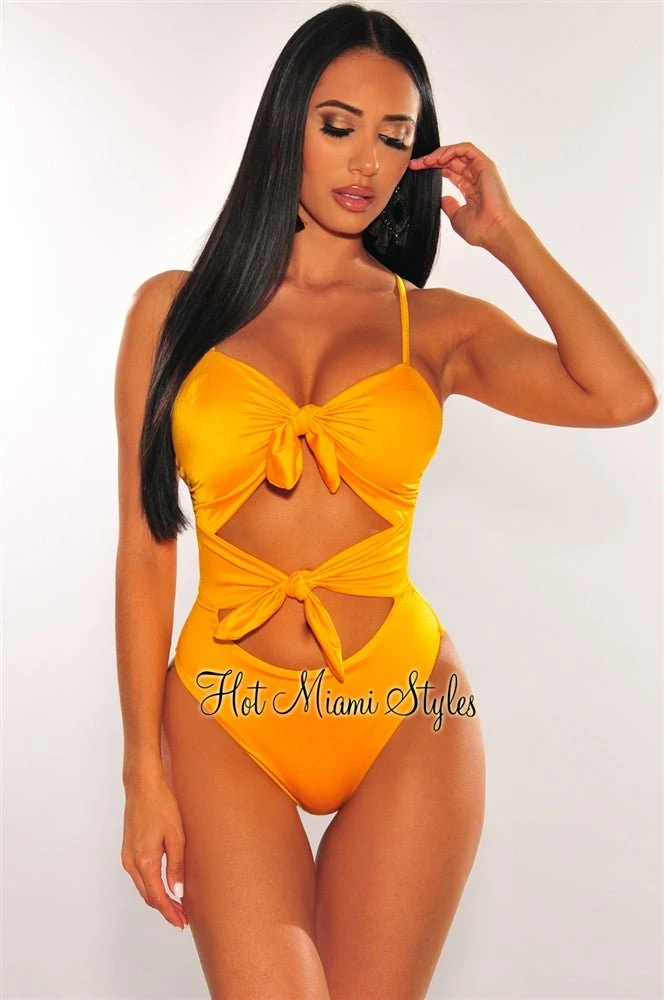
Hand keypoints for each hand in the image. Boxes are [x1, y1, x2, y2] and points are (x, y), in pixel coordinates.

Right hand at [121, 773, 187, 929]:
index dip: (170, 913)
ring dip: (158, 898)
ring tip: (176, 905)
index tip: (181, 922)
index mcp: (144, 861)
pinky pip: (139, 876)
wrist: (142, 786)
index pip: (157, 897)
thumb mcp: (176, 836)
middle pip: (148, 896)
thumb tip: (177, 892)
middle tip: (182, 918)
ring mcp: (126, 857)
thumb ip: (176, 866)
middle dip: (165, 909)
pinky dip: (151, 886)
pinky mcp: (127, 850)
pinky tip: (163, 886)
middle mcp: (131, 863)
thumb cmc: (161, 805)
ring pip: (142, 887)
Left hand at [409, 142, 519, 248]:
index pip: (449, 171)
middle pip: (451, 160)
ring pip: (458, 152)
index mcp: (470, 189)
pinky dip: (452, 150)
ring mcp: (481, 170)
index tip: (416, 170)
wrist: (494, 231)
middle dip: (432, 160)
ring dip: (440, 154)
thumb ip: (449, 206)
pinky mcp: (485, 165)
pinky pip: (467, 150)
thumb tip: (442, 198)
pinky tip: (440, 159)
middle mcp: (475, 177)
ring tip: (426, 161)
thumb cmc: (480, 229)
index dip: (432, 169)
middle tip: (416, 164)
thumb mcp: (456, 217)